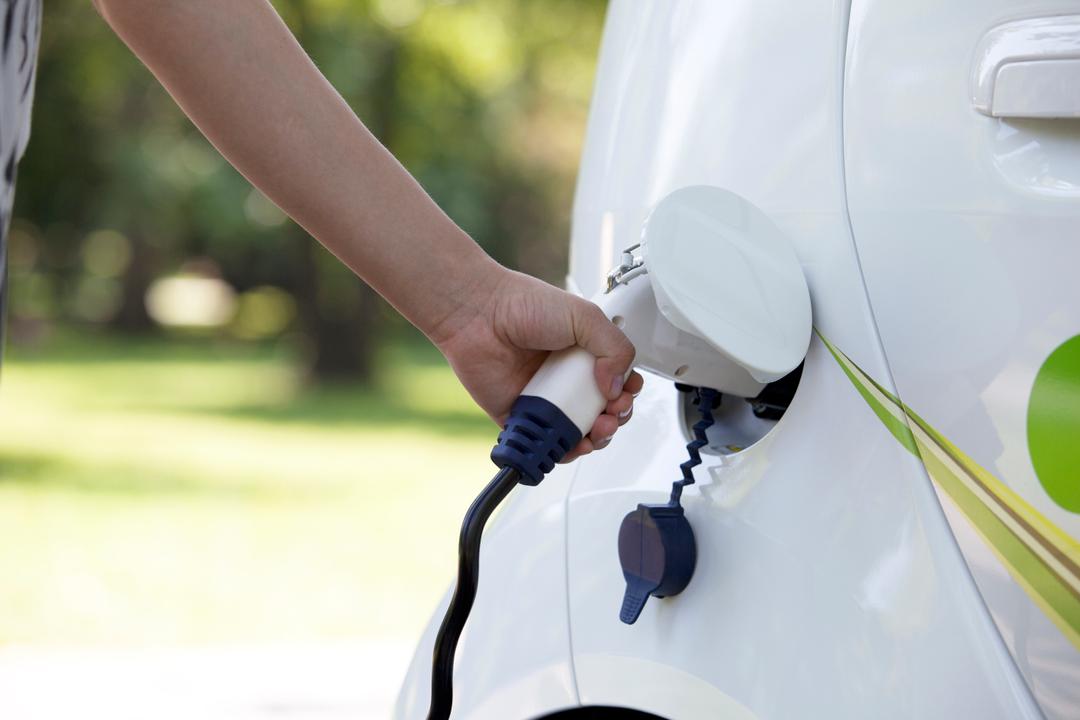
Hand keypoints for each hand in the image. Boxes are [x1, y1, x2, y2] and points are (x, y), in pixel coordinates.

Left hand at [436, 267, 643, 461]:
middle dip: (615, 418)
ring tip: (596, 430)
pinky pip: (546, 441)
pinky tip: (573, 444)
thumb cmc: (523, 305)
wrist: (478, 314)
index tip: (625, 392)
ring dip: (596, 438)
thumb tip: (617, 386)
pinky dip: (563, 450)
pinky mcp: (522, 415)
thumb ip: (615, 348)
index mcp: (583, 352)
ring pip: (578, 430)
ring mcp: (545, 398)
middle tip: (611, 413)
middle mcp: (566, 376)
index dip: (626, 391)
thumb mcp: (584, 316)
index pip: (616, 381)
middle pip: (602, 410)